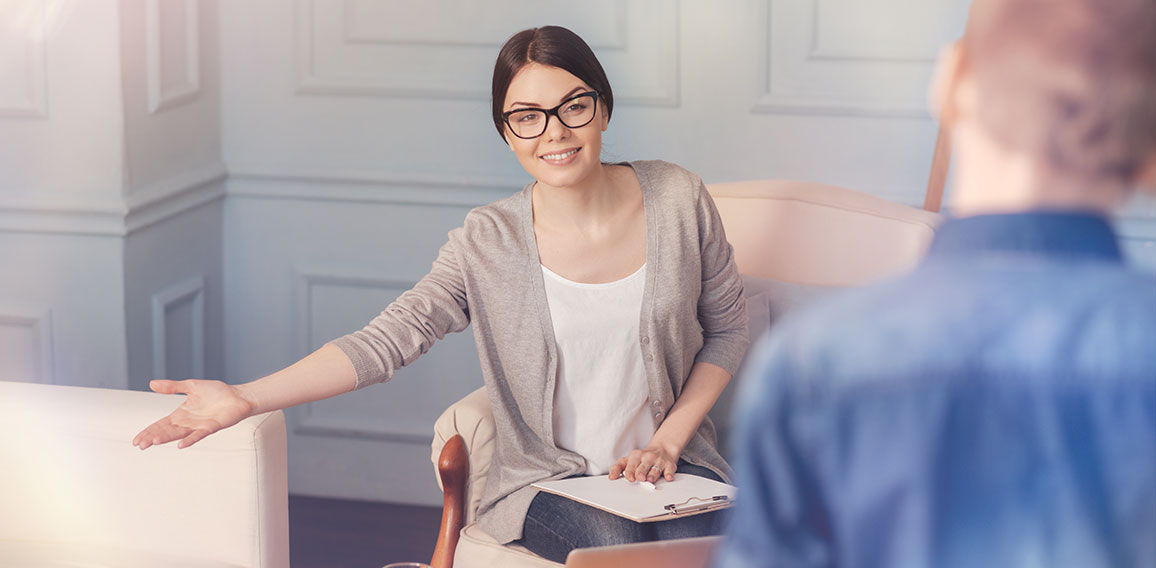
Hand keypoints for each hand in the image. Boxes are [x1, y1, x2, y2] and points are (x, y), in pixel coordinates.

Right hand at [132, 379, 253, 449]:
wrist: (238, 396)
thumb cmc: (217, 392)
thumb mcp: (191, 386)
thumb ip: (172, 387)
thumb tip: (151, 383)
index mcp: (181, 414)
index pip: (161, 424)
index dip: (148, 431)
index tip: (136, 440)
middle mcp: (188, 422)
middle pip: (166, 431)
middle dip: (153, 437)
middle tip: (140, 445)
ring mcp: (199, 426)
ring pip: (179, 434)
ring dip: (167, 438)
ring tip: (153, 442)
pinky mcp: (212, 427)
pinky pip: (199, 435)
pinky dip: (190, 439)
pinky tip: (181, 445)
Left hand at [609, 445, 677, 482]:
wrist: (662, 449)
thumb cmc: (643, 458)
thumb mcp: (630, 459)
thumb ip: (619, 468)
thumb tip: (611, 477)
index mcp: (635, 456)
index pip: (629, 465)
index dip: (629, 472)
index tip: (630, 478)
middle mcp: (647, 458)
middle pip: (642, 468)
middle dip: (640, 473)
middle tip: (639, 478)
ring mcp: (658, 461)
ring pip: (654, 471)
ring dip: (652, 476)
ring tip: (650, 479)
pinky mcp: (669, 465)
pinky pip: (669, 471)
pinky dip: (668, 474)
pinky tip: (667, 477)